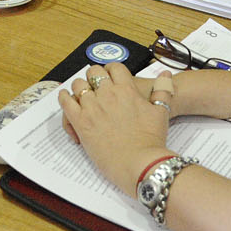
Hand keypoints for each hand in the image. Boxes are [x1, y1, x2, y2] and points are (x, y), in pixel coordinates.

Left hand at [57, 63, 173, 194]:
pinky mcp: (81, 123)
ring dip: (79, 87)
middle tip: (95, 85)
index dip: (111, 70)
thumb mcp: (161, 111)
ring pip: (78, 85)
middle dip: (94, 76)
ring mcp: (92, 107)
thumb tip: (166, 75)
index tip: (110, 76)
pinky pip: (66, 103)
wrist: (140, 162)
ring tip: (81, 93)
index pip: (114, 68)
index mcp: (127, 89)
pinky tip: (66, 98)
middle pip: (94, 72)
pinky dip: (64, 98)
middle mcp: (108, 94)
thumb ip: (163, 90)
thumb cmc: (151, 140)